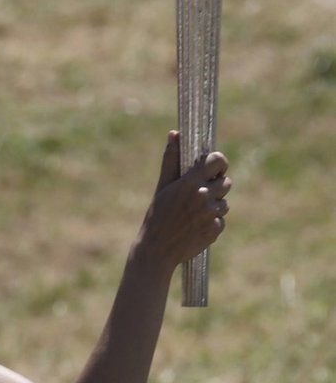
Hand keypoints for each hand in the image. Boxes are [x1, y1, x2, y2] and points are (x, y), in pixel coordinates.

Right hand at [138, 131, 231, 271]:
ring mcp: (211, 214)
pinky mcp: (216, 230)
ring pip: (224, 202)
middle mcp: (203, 196)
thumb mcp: (162, 186)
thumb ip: (171, 160)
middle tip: (199, 194)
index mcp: (190, 182)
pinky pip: (221, 220)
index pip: (218, 161)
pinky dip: (212, 222)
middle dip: (216, 185)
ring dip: (214, 205)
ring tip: (193, 213)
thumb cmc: (156, 215)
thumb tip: (174, 133)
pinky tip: (195, 226)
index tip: (212, 168)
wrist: (157, 250)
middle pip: (226, 182)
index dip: (218, 163)